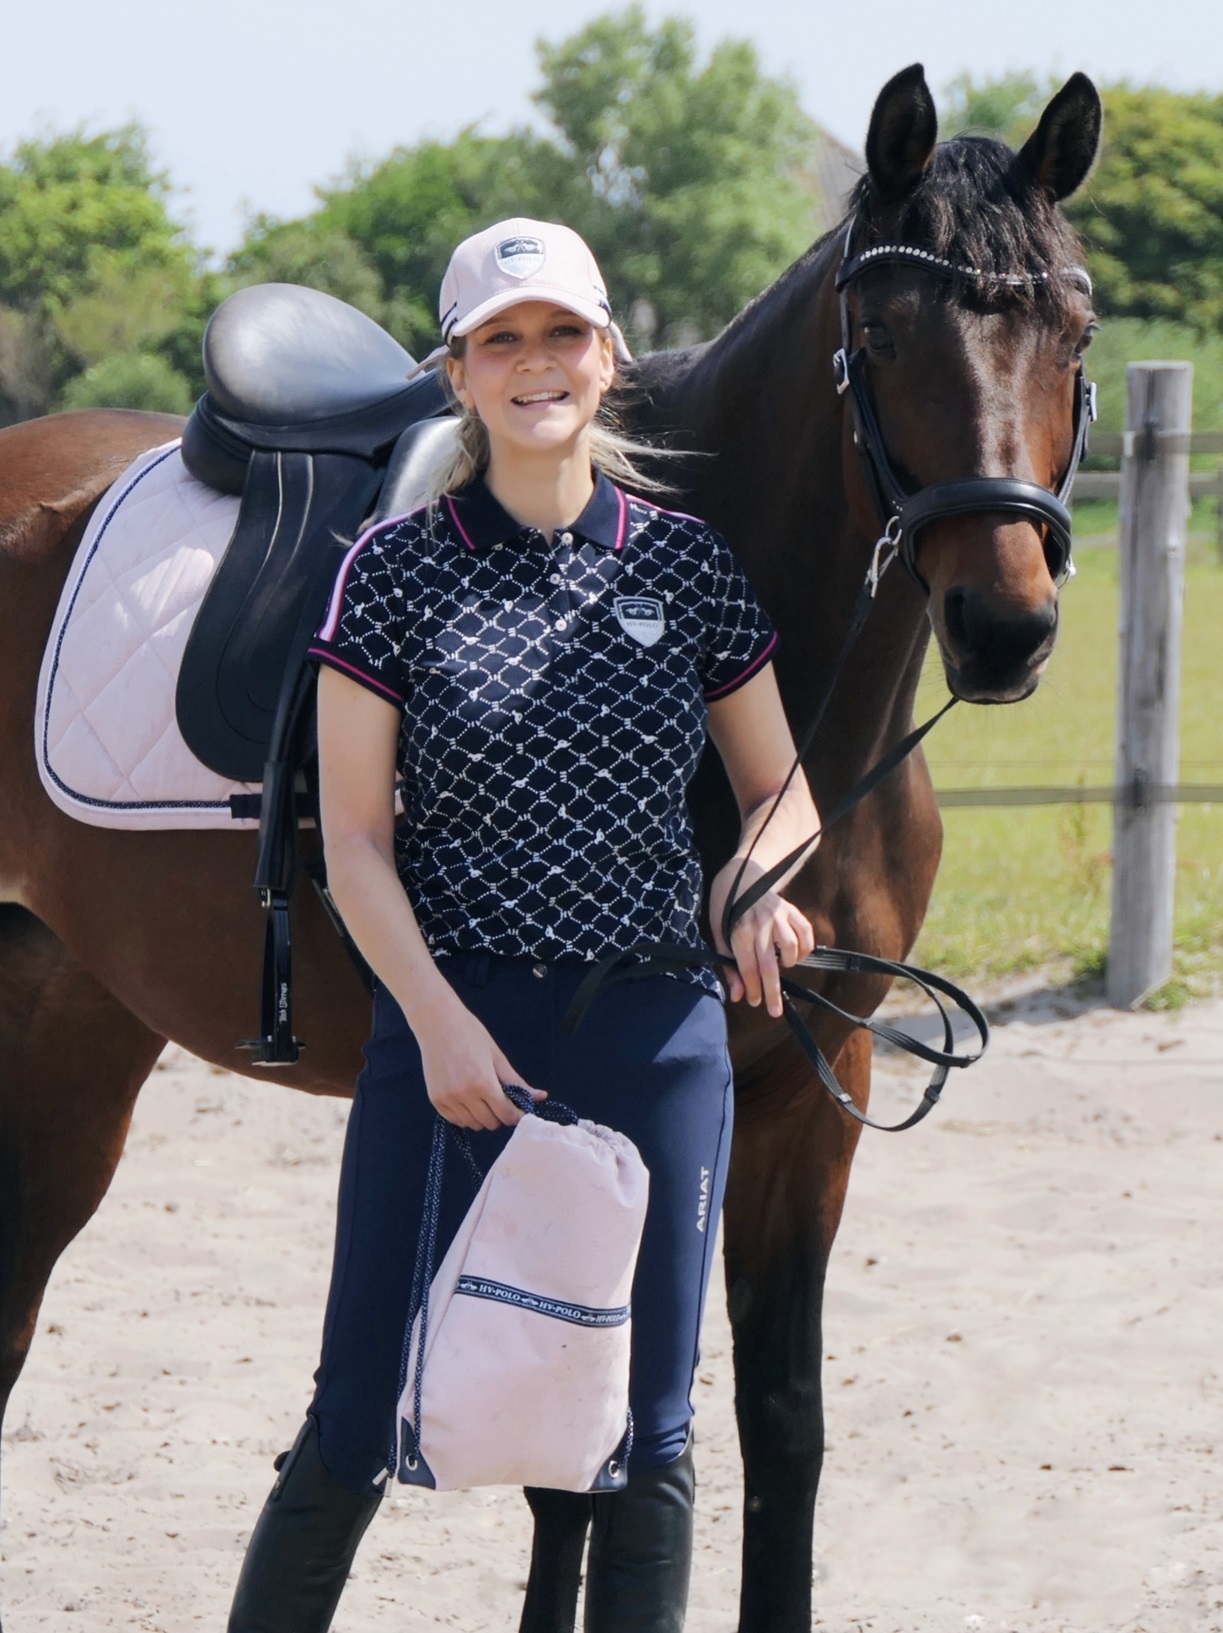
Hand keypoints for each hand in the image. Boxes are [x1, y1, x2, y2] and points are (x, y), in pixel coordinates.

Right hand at [414, 992, 545, 1129]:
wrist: (438, 1023)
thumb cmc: (470, 1035)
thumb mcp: (497, 1057)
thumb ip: (517, 1082)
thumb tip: (541, 1097)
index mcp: (484, 1083)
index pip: (507, 1115)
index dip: (516, 1115)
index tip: (519, 1109)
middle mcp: (464, 1095)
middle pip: (491, 1123)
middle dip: (500, 1115)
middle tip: (500, 1100)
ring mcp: (448, 1099)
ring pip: (473, 1124)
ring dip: (482, 1117)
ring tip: (483, 1098)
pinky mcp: (435, 1100)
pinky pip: (456, 1120)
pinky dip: (465, 1115)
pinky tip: (468, 1100)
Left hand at [710, 860, 814, 1018]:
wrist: (741, 875)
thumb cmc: (726, 909)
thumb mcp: (719, 936)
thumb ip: (729, 966)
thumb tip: (738, 996)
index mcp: (739, 931)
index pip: (748, 967)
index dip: (752, 988)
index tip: (755, 1002)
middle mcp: (760, 925)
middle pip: (769, 965)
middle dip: (772, 991)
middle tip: (774, 1011)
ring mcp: (778, 916)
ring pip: (791, 947)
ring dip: (788, 963)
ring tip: (782, 966)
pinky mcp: (792, 910)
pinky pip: (806, 933)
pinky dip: (805, 947)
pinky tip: (796, 954)